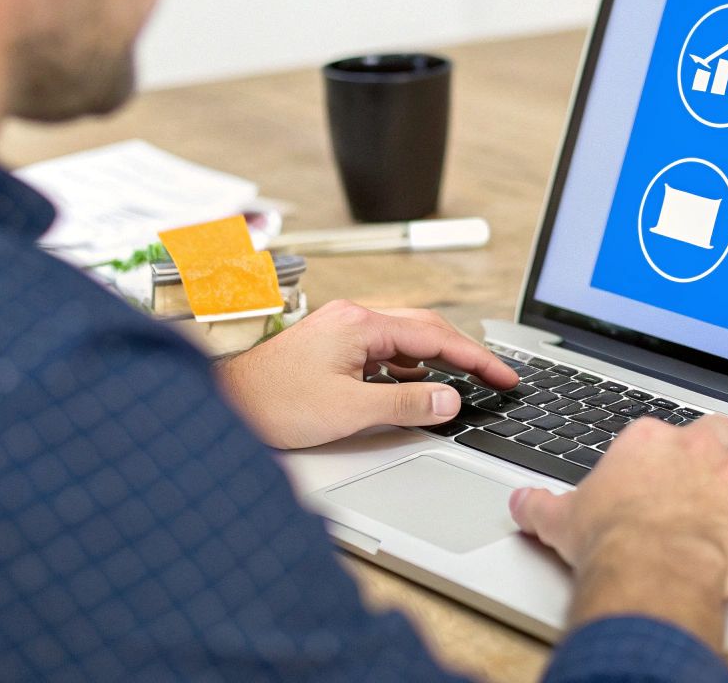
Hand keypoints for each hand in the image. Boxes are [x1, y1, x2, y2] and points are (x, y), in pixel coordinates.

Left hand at [214, 300, 517, 448]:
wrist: (223, 402)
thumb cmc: (272, 402)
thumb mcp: (348, 409)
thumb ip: (404, 404)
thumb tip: (449, 401)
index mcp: (360, 325)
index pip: (435, 337)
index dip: (476, 358)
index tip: (504, 375)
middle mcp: (352, 319)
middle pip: (426, 329)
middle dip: (465, 353)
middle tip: (496, 377)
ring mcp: (341, 330)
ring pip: (405, 338)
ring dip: (438, 358)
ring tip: (466, 380)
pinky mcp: (332, 346)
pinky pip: (384, 349)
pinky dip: (409, 365)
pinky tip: (414, 382)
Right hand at [509, 414, 727, 647]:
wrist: (648, 565)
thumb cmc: (610, 541)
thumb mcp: (560, 520)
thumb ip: (540, 506)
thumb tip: (521, 501)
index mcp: (648, 442)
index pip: (664, 430)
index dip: (672, 447)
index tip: (671, 461)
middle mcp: (696, 448)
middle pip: (720, 429)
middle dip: (726, 442)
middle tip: (726, 459)